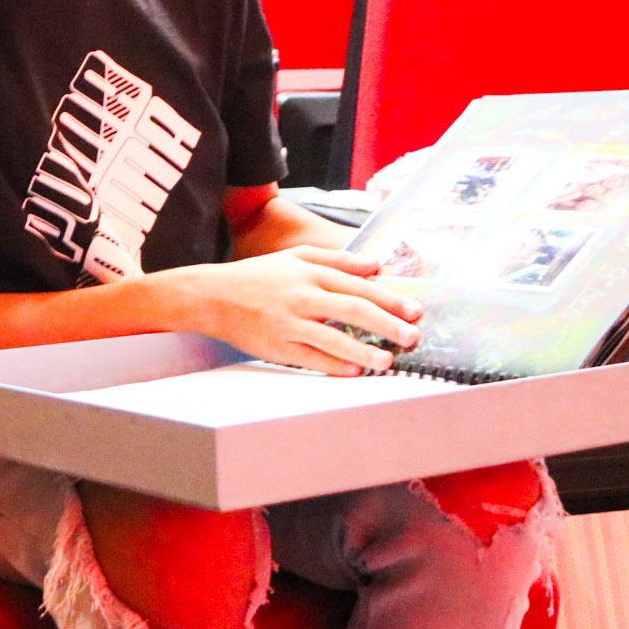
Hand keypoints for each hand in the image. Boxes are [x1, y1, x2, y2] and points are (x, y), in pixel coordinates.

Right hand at [159, 247, 422, 375]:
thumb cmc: (259, 276)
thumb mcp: (297, 257)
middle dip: (387, 324)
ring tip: (388, 361)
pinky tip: (353, 371)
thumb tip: (377, 264)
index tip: (415, 311)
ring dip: (363, 350)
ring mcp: (288, 322)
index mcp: (310, 271)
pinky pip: (309, 358)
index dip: (389, 298)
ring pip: (332, 337)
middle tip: (412, 336)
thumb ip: (338, 259)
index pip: (358, 285)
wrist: (213, 295)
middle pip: (352, 309)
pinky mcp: (275, 345)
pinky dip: (332, 365)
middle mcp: (302, 295)